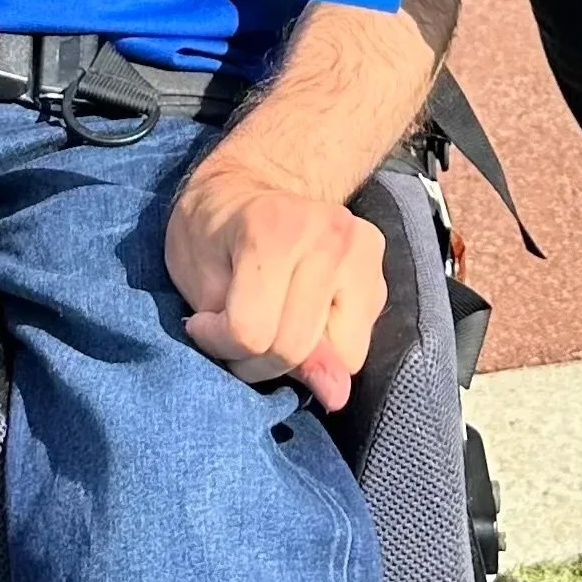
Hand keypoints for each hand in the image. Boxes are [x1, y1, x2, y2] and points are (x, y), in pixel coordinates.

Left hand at [165, 155, 387, 412]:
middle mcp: (332, 236)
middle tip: (237, 329)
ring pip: (342, 357)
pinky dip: (326, 345)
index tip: (204, 322)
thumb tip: (337, 394)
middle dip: (257, 358)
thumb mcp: (201, 280)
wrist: (247, 186)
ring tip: (274, 322)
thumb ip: (250, 336)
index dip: (220, 343)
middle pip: (297, 347)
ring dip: (300, 357)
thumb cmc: (212, 232)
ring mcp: (364, 252)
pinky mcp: (379, 273)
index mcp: (277, 229)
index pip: (253, 333)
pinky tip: (302, 316)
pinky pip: (357, 345)